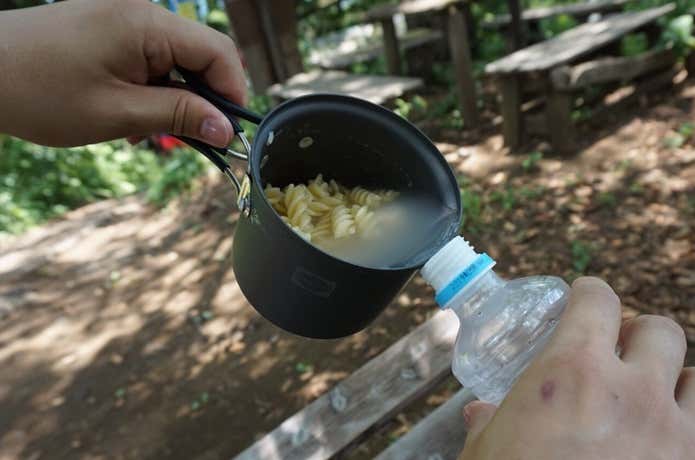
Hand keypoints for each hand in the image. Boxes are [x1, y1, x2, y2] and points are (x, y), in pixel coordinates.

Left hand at [0, 0, 245, 146]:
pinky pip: (152, 58)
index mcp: (147, 23)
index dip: (232, 93)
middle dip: (203, 99)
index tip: (227, 133)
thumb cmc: (39, 92)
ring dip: (175, 98)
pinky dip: (153, 88)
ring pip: (178, 61)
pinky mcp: (112, 29)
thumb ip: (179, 117)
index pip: (218, 52)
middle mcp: (142, 12)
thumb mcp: (117, 112)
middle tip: (190, 139)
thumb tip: (226, 129)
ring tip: (147, 130)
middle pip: (201, 55)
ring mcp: (125, 18)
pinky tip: (133, 114)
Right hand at [460, 277, 694, 459]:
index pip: (598, 300)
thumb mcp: (487, 452)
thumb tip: (479, 414)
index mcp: (573, 372)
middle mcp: (633, 392)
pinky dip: (688, 423)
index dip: (590, 295)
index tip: (584, 300)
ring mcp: (672, 433)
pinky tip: (664, 439)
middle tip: (619, 353)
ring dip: (675, 379)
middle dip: (640, 335)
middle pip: (662, 330)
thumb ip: (488, 422)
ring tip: (651, 396)